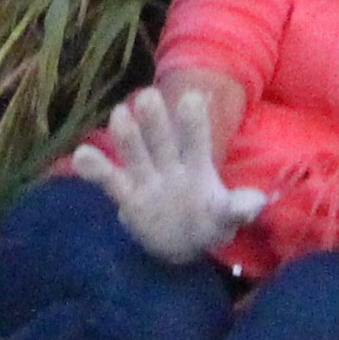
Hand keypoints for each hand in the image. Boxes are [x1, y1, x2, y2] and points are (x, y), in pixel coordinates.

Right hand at [66, 85, 261, 268]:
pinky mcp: (127, 196)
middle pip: (161, 139)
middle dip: (155, 120)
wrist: (182, 243)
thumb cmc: (208, 222)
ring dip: (127, 136)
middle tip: (148, 96)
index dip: (194, 120)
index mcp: (196, 164)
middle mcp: (169, 164)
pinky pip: (109, 179)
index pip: (195, 139)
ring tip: (119, 115)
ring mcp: (146, 177)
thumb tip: (257, 203)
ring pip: (134, 152)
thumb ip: (238, 209)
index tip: (192, 97)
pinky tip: (81, 156)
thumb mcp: (226, 219)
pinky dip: (95, 168)